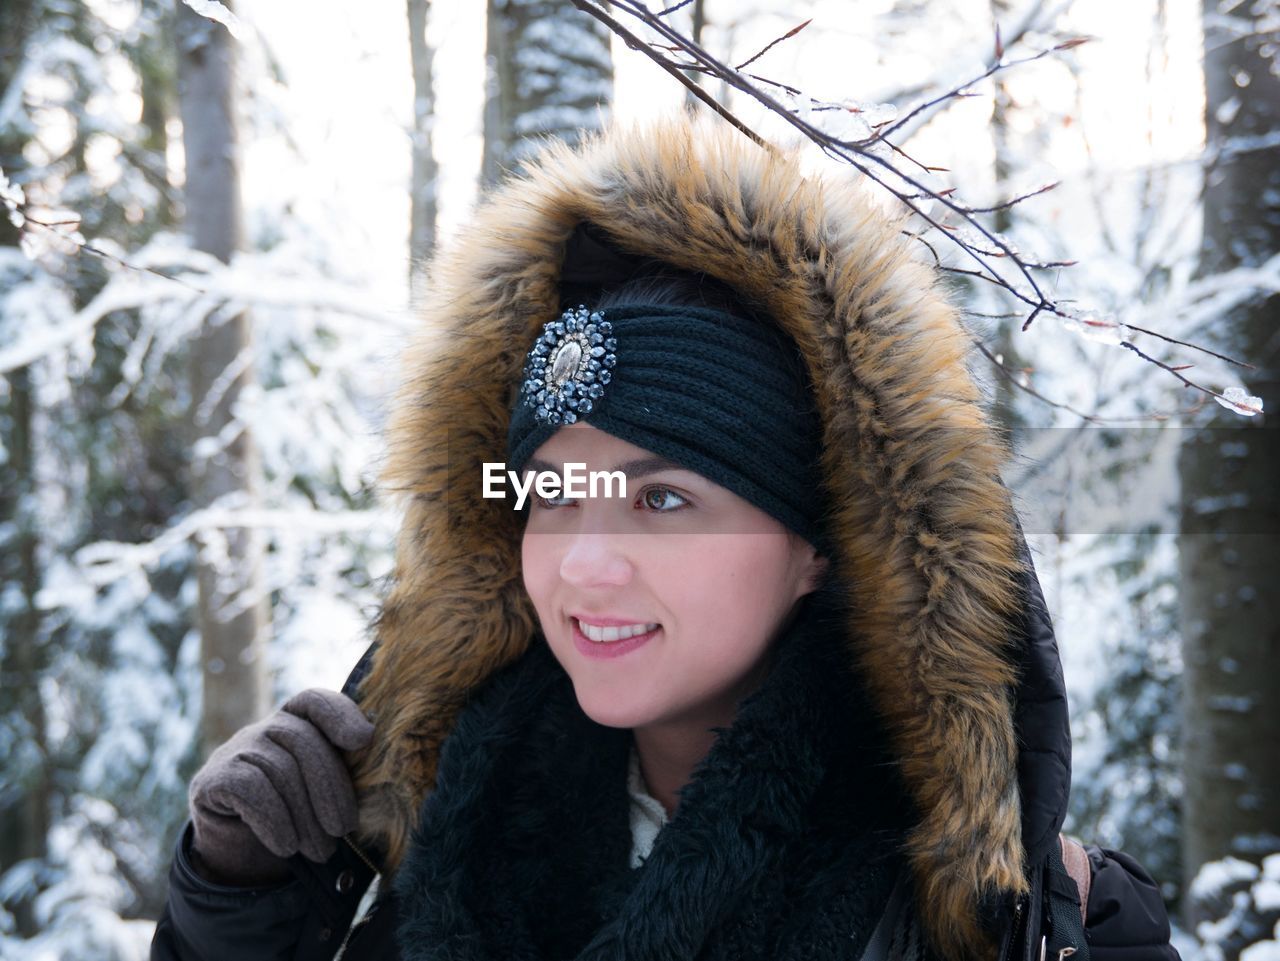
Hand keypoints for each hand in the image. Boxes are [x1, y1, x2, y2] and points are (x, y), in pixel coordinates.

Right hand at [188, 688, 374, 885]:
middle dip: (329, 788)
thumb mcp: (323, 791)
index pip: (315, 701)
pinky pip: (249, 789)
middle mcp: (267, 728)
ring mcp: (237, 749)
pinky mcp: (212, 778)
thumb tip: (378, 773)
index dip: (340, 714)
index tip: (363, 739)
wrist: (238, 847)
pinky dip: (274, 820)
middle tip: (343, 831)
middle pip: (303, 741)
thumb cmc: (296, 813)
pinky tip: (287, 846)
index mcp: (299, 723)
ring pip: (279, 769)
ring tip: (321, 850)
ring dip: (305, 816)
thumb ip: (345, 772)